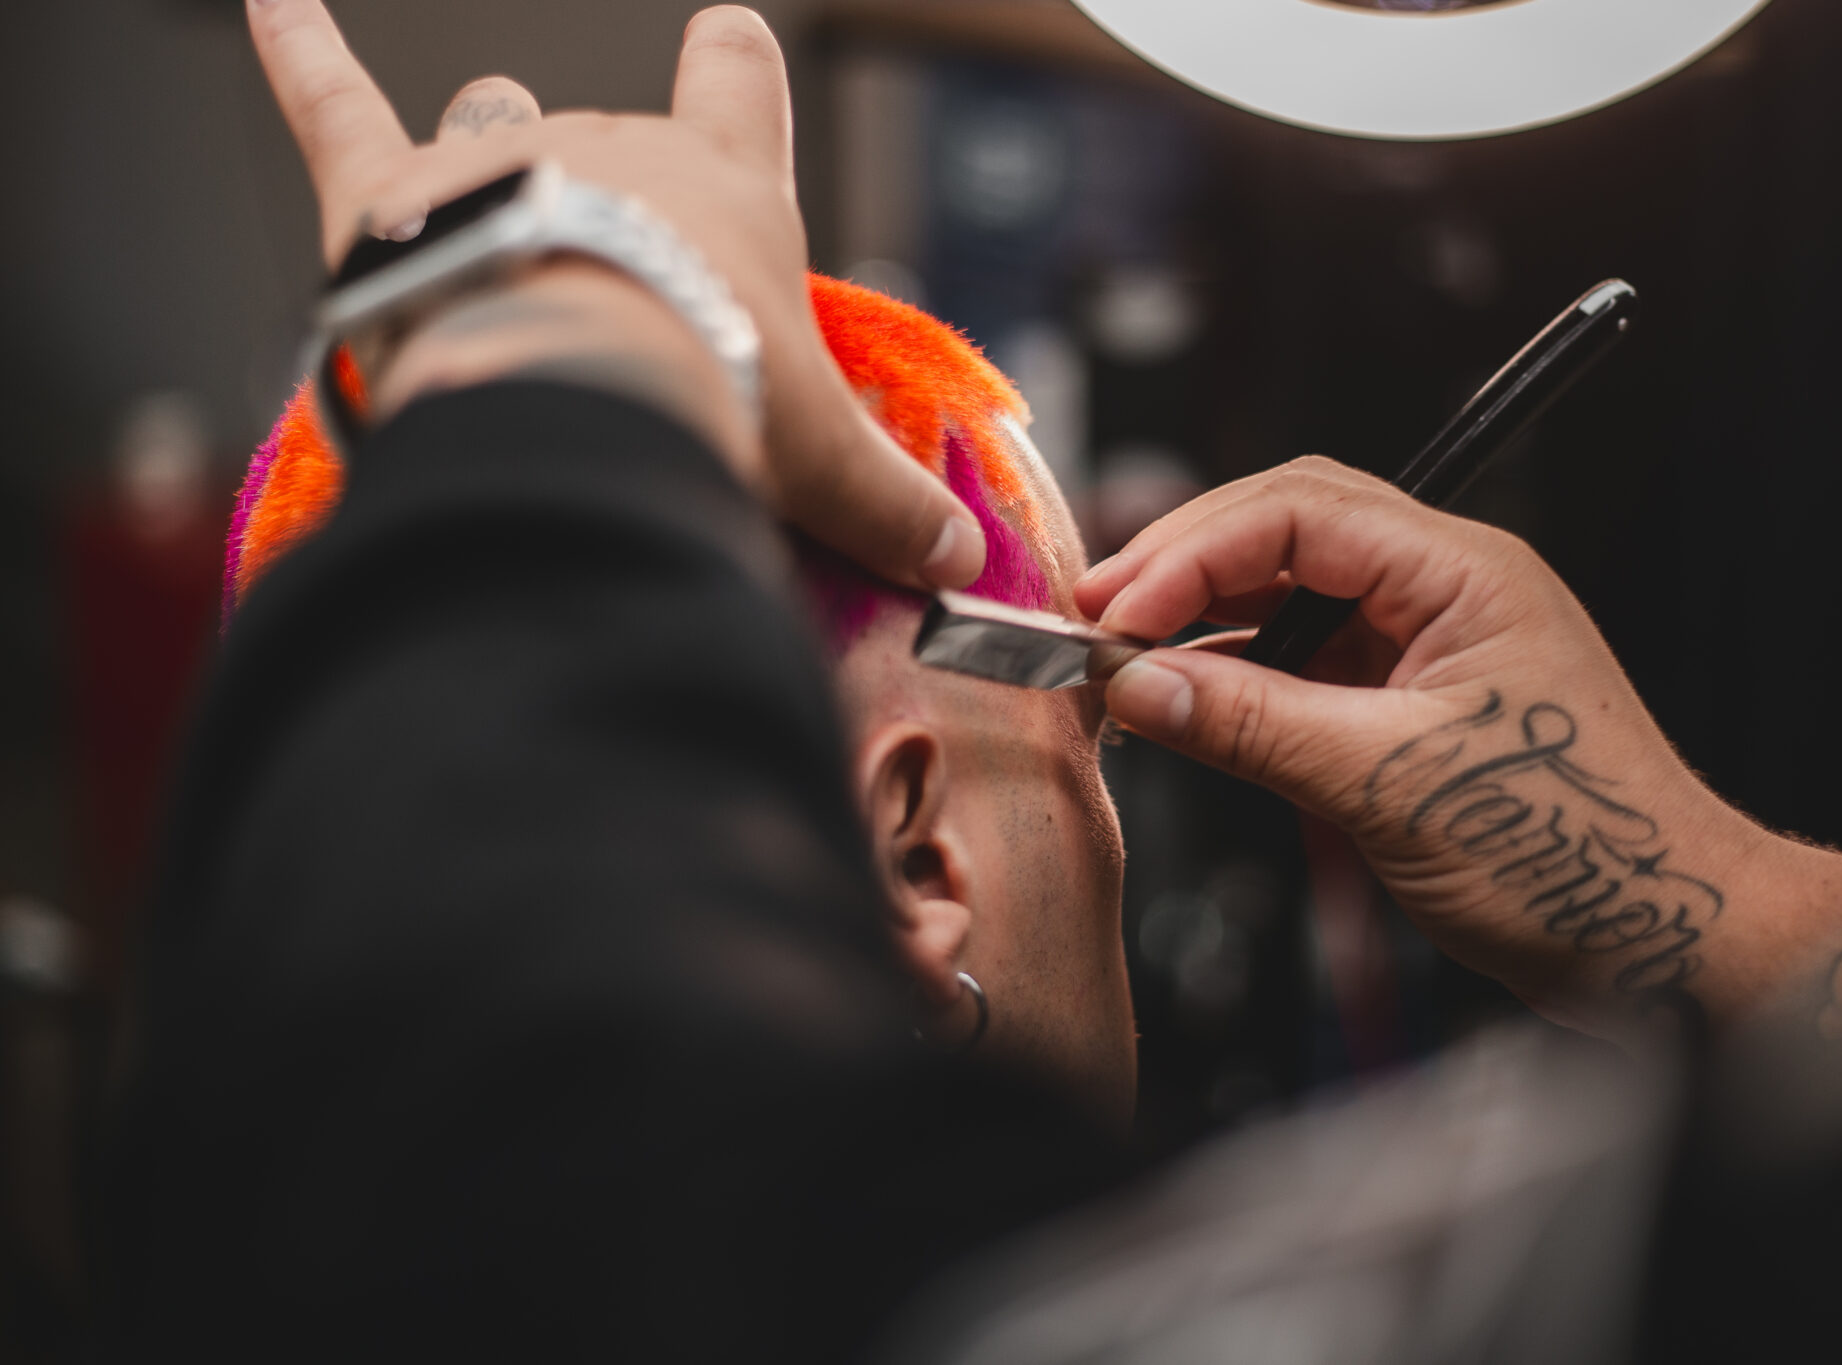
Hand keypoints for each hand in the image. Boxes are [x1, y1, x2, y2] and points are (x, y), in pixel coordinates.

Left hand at [245, 0, 986, 589]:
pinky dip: (301, 56)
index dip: (735, 74)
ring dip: (496, 150)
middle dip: (614, 203)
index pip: (742, 90)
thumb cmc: (713, 399)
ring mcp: (498, 159)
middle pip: (616, 141)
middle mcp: (615, 151)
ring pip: (496, 123)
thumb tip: (960, 562)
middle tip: (622, 302)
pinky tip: (274, 4)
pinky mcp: (388, 195)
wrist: (572, 387)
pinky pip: (336, 107)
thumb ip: (894, 510)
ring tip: (501, 204)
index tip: (727, 48)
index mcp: (724, 194)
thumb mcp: (824, 465)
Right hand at [1076, 458, 1781, 1036]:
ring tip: (1128, 660)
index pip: (1299, 511)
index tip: (1121, 612)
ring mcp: (1428, 643)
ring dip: (1206, 618)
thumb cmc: (1579, 856)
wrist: (1662, 936)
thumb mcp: (1393, 785)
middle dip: (1186, 564)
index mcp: (1464, 572)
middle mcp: (1446, 589)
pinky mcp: (1411, 700)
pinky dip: (1239, 674)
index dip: (1193, 551)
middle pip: (1287, 529)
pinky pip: (1305, 660)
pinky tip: (1188, 701)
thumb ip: (1255, 726)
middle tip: (1101, 617)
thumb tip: (1142, 686)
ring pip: (1291, 592)